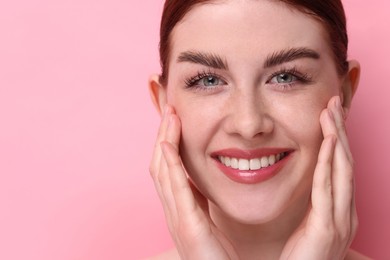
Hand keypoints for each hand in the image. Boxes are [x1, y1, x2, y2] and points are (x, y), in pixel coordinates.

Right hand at [149, 105, 238, 259]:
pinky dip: (169, 166)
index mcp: (180, 206)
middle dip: (163, 133)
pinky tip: (168, 145)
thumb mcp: (208, 219)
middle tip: (168, 106)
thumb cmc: (219, 255)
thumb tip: (201, 178)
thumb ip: (201, 198)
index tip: (173, 115)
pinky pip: (175, 190)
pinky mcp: (188, 227)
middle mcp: (173, 209)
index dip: (168, 140)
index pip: (168, 166)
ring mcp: (177, 218)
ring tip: (170, 115)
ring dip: (164, 141)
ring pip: (163, 171)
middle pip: (160, 163)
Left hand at [280, 96, 357, 259]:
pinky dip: (329, 163)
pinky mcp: (326, 228)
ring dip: (337, 138)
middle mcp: (346, 213)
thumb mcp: (309, 226)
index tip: (330, 115)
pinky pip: (328, 189)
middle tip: (333, 102)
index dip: (338, 140)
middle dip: (340, 131)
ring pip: (342, 170)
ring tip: (331, 112)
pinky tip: (329, 142)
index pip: (342, 168)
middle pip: (346, 163)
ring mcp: (339, 221)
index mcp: (341, 211)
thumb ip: (314, 205)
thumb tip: (309, 184)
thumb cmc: (300, 258)